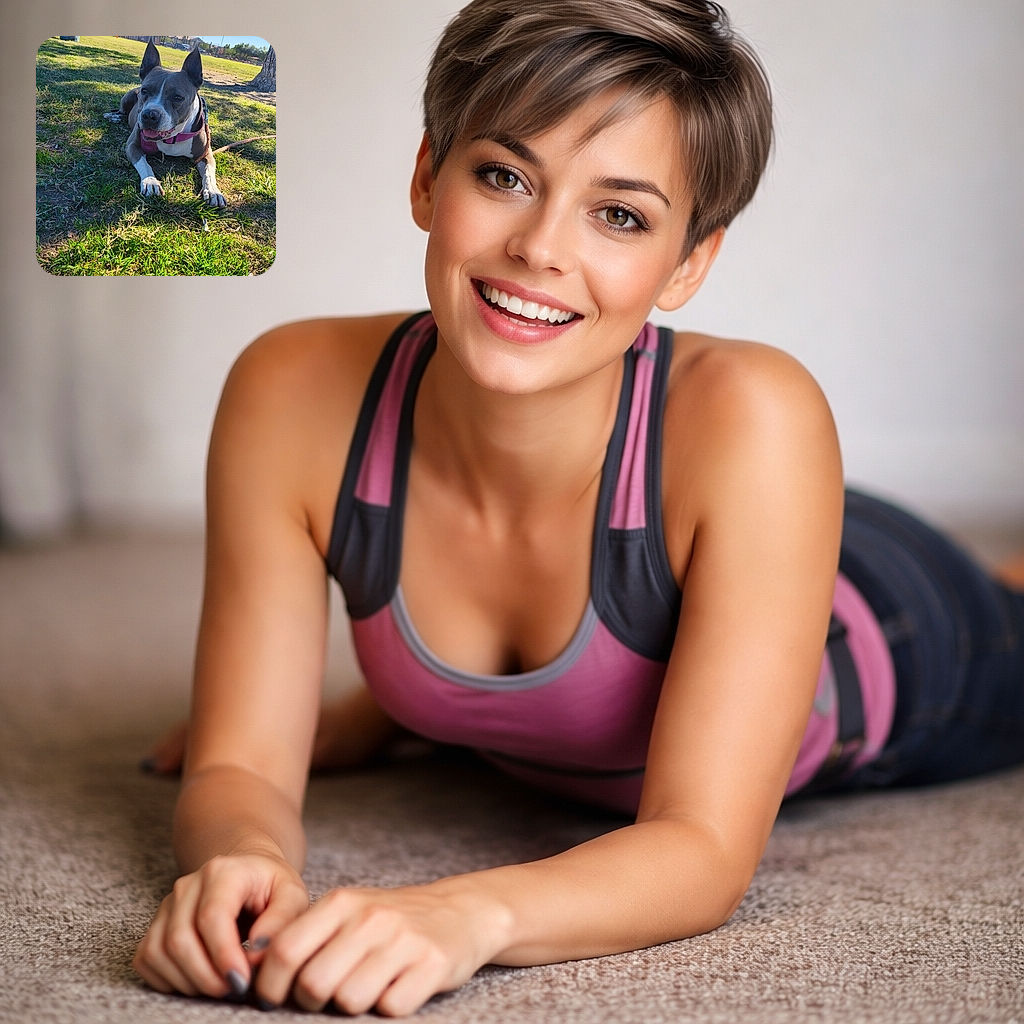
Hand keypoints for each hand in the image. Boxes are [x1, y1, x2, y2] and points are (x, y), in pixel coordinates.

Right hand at [133, 851, 308, 999]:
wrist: (248, 870)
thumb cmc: (271, 885)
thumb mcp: (292, 894)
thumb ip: (281, 920)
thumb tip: (256, 956)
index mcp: (223, 871)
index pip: (211, 917)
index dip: (222, 955)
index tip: (241, 981)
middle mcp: (188, 885)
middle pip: (181, 939)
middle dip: (206, 976)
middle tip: (234, 989)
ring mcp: (168, 904)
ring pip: (160, 952)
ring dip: (189, 981)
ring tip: (220, 984)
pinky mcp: (157, 923)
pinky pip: (148, 959)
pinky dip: (169, 979)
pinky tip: (197, 979)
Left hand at [253, 882, 510, 1016]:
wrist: (461, 910)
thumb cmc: (391, 919)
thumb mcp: (348, 914)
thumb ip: (307, 936)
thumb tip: (253, 968)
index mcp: (342, 903)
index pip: (285, 951)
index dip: (272, 985)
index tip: (278, 997)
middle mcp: (370, 918)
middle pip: (313, 984)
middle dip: (313, 1002)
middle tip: (328, 996)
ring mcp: (402, 940)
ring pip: (350, 1001)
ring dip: (354, 1005)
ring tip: (369, 986)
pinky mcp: (432, 964)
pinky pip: (391, 1008)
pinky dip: (390, 1006)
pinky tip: (398, 986)